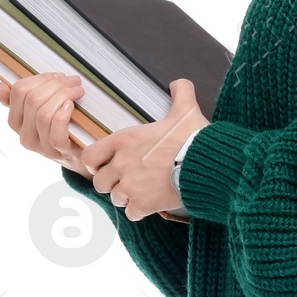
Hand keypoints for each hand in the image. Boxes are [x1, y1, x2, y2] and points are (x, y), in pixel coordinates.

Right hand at [0, 70, 90, 171]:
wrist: (79, 154)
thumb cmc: (59, 127)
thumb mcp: (37, 110)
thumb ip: (18, 98)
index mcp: (16, 121)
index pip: (19, 91)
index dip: (40, 78)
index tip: (57, 76)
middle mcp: (24, 135)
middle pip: (33, 100)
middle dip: (56, 85)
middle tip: (73, 82)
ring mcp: (41, 146)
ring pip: (44, 114)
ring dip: (64, 96)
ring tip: (77, 91)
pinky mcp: (58, 151)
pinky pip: (56, 131)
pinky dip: (64, 115)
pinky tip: (72, 106)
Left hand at [81, 80, 207, 220]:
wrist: (206, 164)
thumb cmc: (193, 137)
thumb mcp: (185, 111)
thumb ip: (180, 93)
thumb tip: (179, 83)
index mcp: (124, 141)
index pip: (90, 156)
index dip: (95, 162)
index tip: (104, 165)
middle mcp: (122, 164)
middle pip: (100, 182)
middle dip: (112, 184)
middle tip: (127, 181)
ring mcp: (131, 187)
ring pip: (116, 199)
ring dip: (126, 198)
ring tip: (142, 193)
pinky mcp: (143, 205)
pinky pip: (131, 214)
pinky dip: (140, 211)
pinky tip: (151, 204)